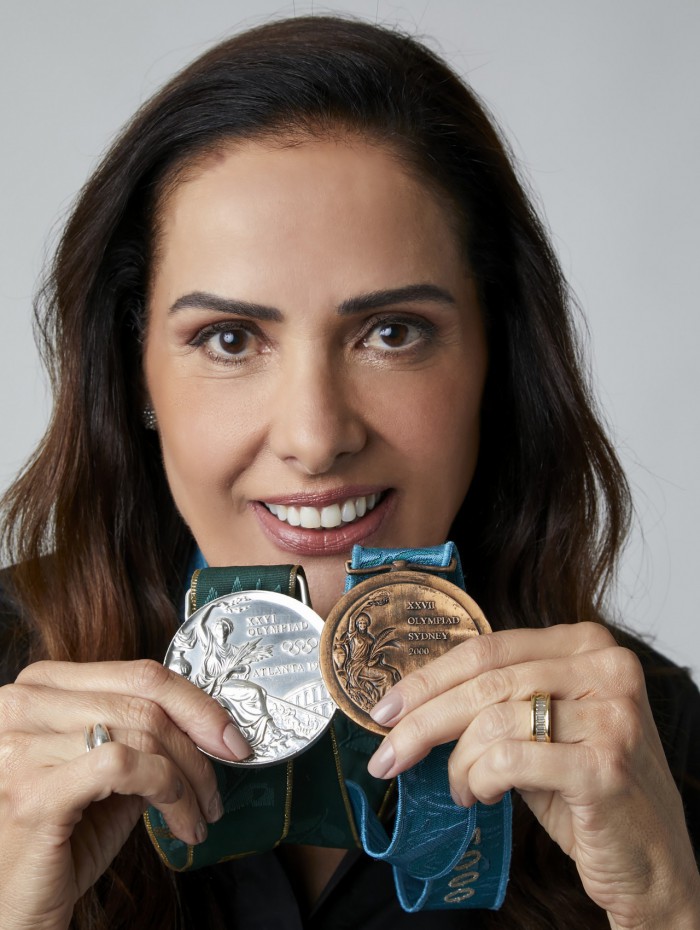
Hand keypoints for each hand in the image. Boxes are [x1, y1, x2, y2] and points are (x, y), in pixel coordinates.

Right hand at [0, 659, 249, 929]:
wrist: (10, 908)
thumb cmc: (59, 839)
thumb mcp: (104, 772)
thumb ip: (140, 735)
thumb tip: (207, 725)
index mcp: (41, 686)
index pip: (138, 673)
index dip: (196, 702)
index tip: (230, 735)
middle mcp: (23, 704)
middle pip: (145, 701)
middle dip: (200, 744)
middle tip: (221, 783)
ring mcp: (22, 746)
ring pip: (142, 733)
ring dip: (188, 780)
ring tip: (199, 815)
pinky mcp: (34, 792)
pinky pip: (125, 766)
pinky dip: (167, 789)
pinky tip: (177, 820)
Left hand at [366, 623, 699, 928]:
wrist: (651, 857)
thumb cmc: (587, 786)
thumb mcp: (545, 724)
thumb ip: (498, 697)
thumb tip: (413, 699)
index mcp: (588, 643)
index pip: (488, 648)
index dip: (428, 677)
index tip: (386, 706)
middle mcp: (606, 668)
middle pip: (485, 681)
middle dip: (422, 720)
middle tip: (388, 753)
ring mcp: (611, 715)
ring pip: (492, 721)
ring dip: (457, 762)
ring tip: (458, 787)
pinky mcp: (604, 765)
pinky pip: (509, 761)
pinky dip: (479, 779)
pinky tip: (479, 795)